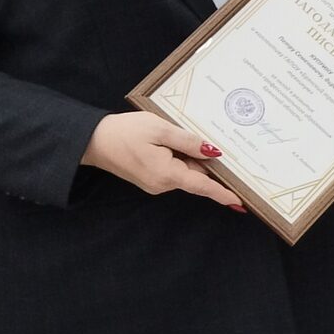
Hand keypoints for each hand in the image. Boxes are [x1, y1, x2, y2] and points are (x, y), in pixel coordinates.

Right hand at [82, 112, 245, 210]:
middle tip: (195, 137)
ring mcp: (155, 184)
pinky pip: (172, 169)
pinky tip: (164, 142)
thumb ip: (188, 142)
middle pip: (195, 175)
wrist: (92, 140)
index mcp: (167, 175)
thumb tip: (212, 152)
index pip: (202, 186)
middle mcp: (163, 185)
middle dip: (201, 159)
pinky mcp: (150, 178)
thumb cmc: (125, 132)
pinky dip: (176, 157)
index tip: (240, 203)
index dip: (222, 193)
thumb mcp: (160, 130)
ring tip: (170, 135)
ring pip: (184, 171)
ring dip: (186, 155)